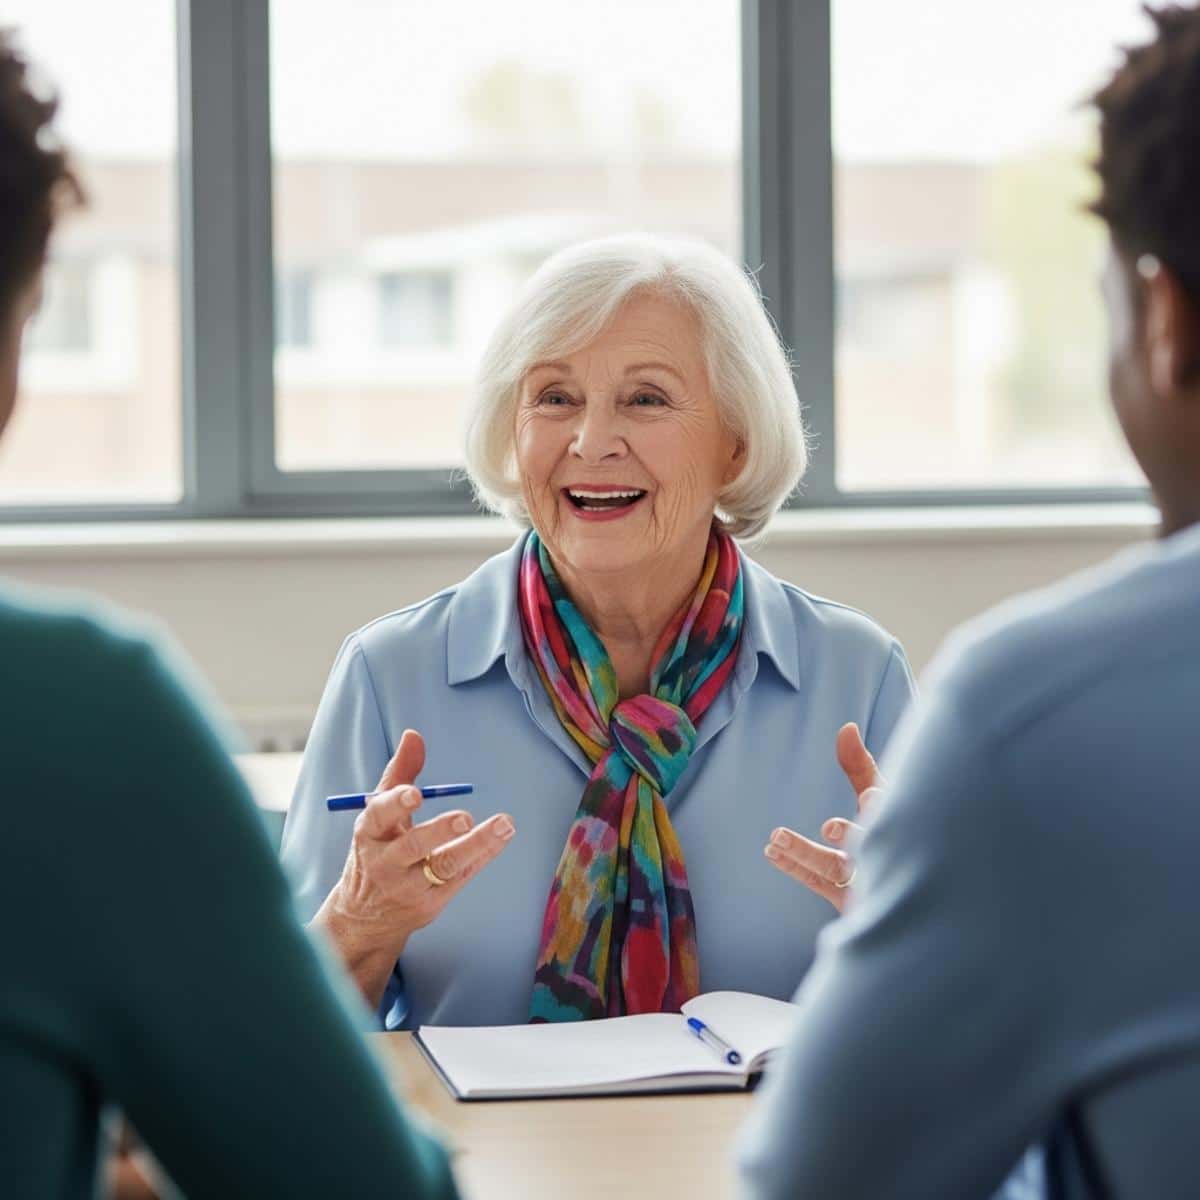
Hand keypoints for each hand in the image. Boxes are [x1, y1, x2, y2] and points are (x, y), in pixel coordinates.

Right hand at [315, 729, 514, 1005]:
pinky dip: (483, 855)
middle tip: (465, 817)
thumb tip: (414, 734)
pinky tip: (501, 838)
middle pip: (413, 845)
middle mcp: (385, 862)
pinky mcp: (429, 904)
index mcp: (370, 833)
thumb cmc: (378, 849)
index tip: (415, 793)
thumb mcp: (380, 815)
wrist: (365, 917)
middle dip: (439, 831)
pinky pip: (460, 877)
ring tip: (503, 825)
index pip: (379, 817)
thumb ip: (399, 774)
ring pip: (443, 865)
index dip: (396, 804)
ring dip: (476, 845)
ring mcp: (408, 886)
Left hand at [763, 722, 884, 911]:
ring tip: (777, 838)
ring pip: (837, 869)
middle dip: (852, 835)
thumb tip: (846, 728)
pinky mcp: (849, 901)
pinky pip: (818, 882)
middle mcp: (888, 857)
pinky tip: (772, 852)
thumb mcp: (881, 794)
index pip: (892, 814)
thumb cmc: (896, 830)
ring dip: (806, 853)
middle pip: (870, 847)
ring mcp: (868, 884)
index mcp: (901, 825)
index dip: (882, 806)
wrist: (914, 891)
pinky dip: (794, 867)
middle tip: (830, 827)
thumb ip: (860, 765)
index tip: (870, 796)